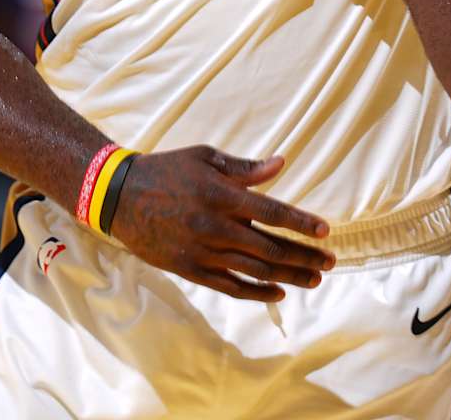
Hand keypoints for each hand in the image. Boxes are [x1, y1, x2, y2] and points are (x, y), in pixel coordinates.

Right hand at [110, 146, 334, 301]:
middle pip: (270, 248)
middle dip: (304, 256)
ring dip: (288, 276)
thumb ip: (244, 168)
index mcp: (222, 196)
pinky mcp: (189, 269)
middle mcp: (215, 227)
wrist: (119, 197)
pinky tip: (277, 292)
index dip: (301, 224)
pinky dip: (255, 292)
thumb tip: (281, 164)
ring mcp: (202, 252)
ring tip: (314, 278)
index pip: (272, 213)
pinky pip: (229, 286)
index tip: (325, 231)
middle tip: (330, 261)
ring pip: (254, 270)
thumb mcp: (205, 158)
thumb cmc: (167, 169)